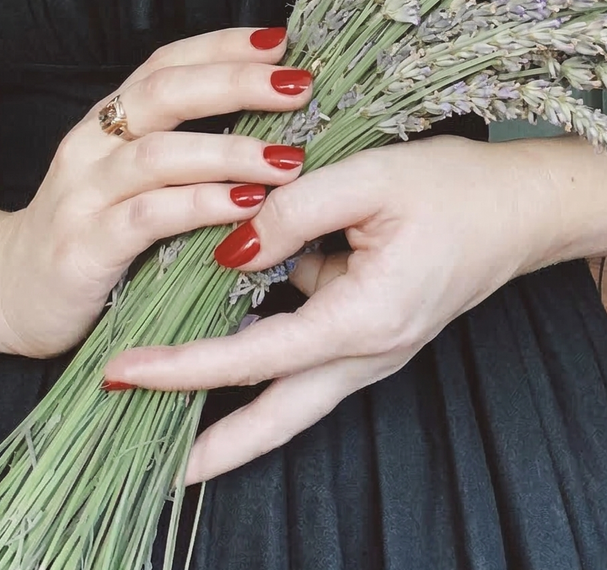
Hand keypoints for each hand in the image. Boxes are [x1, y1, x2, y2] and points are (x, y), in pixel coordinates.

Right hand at [0, 27, 312, 357]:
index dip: (223, 46)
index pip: (167, 63)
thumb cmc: (89, 228)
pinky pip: (148, 217)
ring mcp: (84, 194)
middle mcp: (93, 145)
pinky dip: (200, 206)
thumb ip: (181, 146)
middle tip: (298, 86)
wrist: (8, 290)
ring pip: (158, 154)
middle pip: (164, 93)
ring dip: (228, 151)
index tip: (282, 42)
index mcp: (109, 121)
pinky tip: (245, 206)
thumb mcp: (129, 176)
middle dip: (236, 83)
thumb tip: (269, 121)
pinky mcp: (83, 246)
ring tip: (286, 160)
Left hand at [103, 135, 559, 481]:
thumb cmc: (455, 189)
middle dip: (213, 448)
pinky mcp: (371, 328)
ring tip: (171, 401)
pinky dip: (265, 349)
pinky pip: (307, 348)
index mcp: (365, 319)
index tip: (123, 370)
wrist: (521, 207)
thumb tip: (229, 251)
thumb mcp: (369, 179)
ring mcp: (372, 347)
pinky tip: (229, 314)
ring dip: (233, 405)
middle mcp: (368, 352)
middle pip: (277, 418)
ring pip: (290, 392)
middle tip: (153, 465)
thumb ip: (292, 211)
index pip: (254, 357)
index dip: (184, 366)